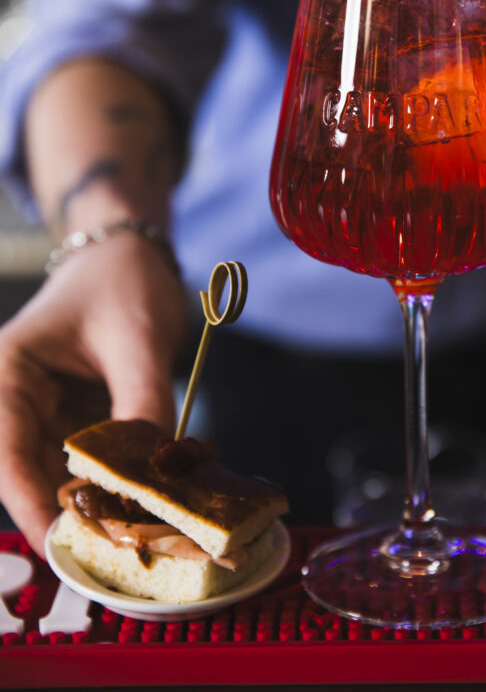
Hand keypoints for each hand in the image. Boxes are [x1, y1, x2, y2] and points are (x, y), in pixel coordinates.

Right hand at [0, 233, 187, 554]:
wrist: (132, 258)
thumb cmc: (124, 282)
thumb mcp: (136, 338)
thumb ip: (141, 402)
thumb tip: (153, 473)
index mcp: (6, 373)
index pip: (6, 452)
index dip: (30, 504)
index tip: (60, 543)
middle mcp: (14, 399)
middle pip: (27, 473)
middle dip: (65, 511)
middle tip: (111, 545)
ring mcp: (44, 413)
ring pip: (57, 476)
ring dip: (90, 502)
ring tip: (130, 529)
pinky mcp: (73, 421)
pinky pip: (85, 464)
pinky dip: (109, 482)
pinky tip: (139, 500)